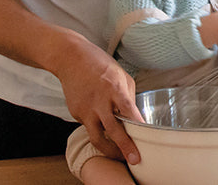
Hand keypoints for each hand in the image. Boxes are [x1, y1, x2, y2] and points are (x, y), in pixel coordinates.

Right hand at [54, 37, 143, 164]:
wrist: (71, 58)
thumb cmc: (100, 65)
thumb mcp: (121, 76)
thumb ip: (128, 97)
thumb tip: (134, 116)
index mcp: (114, 88)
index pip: (128, 109)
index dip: (136, 123)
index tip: (146, 136)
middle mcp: (99, 101)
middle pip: (112, 129)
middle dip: (124, 147)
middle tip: (134, 159)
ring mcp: (85, 109)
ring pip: (96, 136)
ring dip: (108, 149)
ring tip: (118, 154)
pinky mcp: (75, 113)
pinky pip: (89, 126)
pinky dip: (97, 127)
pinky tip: (100, 120)